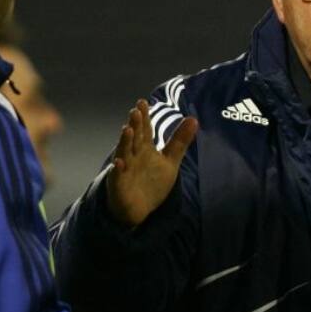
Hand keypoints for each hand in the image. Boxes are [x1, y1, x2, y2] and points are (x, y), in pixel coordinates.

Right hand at [105, 99, 197, 227]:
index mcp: (145, 148)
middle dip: (135, 125)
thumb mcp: (170, 161)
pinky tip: (119, 163)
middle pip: (134, 138)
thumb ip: (179, 141)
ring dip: (125, 142)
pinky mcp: (119, 184)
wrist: (139, 209)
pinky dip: (118, 170)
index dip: (144, 117)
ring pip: (124, 153)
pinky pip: (117, 177)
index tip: (143, 103)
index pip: (145, 130)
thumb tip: (193, 118)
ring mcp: (125, 169)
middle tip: (135, 111)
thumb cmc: (152, 181)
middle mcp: (133, 155)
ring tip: (127, 130)